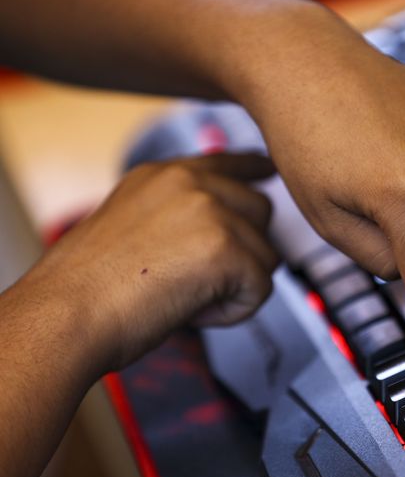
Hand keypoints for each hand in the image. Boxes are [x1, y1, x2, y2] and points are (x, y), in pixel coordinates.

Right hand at [19, 153, 277, 369]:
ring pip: (265, 255)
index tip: (265, 168)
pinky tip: (191, 311)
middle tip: (196, 281)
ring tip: (182, 297)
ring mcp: (211, 210)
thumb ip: (177, 217)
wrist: (66, 314)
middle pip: (261, 211)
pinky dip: (232, 312)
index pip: (226, 163)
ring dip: (234, 286)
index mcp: (165, 176)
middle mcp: (192, 183)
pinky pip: (260, 288)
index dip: (252, 169)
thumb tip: (220, 234)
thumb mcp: (133, 227)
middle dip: (244, 252)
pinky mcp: (226, 247)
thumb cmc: (89, 288)